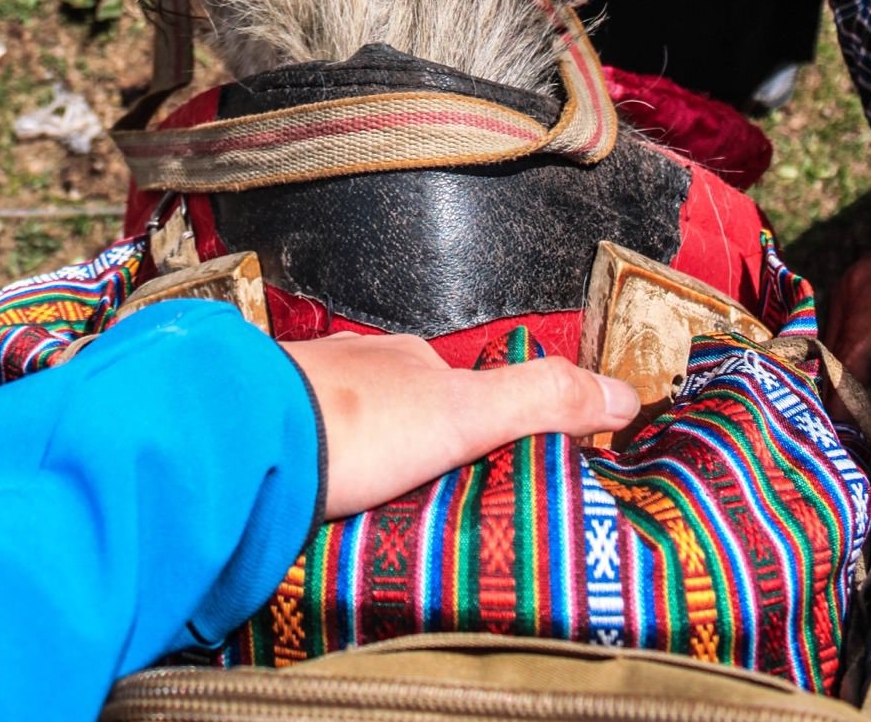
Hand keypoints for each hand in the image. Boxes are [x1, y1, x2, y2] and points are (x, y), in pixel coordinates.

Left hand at [283, 331, 639, 517]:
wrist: (250, 437)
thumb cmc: (353, 421)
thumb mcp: (468, 411)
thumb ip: (542, 400)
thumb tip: (620, 393)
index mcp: (406, 359)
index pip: (458, 386)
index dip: (482, 420)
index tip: (496, 455)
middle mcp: (354, 369)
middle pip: (401, 409)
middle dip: (418, 447)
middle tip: (439, 496)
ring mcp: (308, 401)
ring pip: (351, 432)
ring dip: (368, 463)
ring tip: (386, 511)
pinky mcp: (272, 439)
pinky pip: (308, 455)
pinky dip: (325, 476)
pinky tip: (330, 505)